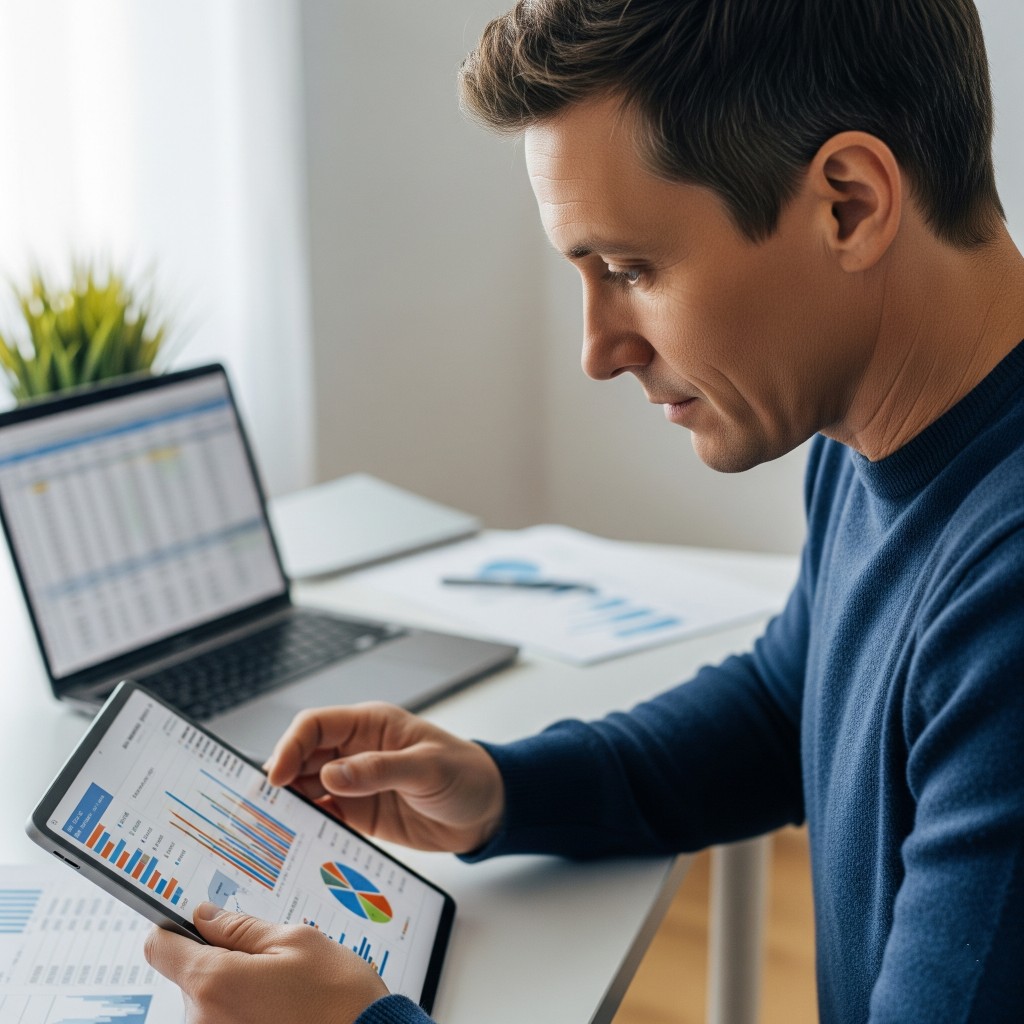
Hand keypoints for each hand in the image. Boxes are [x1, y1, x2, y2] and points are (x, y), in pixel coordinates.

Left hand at [144, 903, 387, 1023]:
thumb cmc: (338, 996)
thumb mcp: (297, 940)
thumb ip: (243, 927)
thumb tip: (205, 915)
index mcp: (214, 982)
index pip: (159, 946)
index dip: (175, 927)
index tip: (197, 922)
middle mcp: (202, 1020)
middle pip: (191, 974)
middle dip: (224, 960)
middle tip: (272, 961)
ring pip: (211, 1000)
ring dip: (238, 990)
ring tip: (284, 991)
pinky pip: (226, 1022)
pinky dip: (247, 1014)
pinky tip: (283, 1013)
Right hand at [264, 702, 504, 853]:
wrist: (489, 811)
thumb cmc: (466, 774)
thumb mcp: (427, 768)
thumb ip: (379, 770)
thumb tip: (332, 775)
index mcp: (370, 725)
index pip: (315, 726)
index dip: (290, 746)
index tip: (277, 777)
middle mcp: (356, 751)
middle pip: (302, 758)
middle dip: (280, 780)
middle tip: (260, 809)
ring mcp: (355, 783)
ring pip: (307, 789)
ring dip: (290, 807)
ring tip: (271, 829)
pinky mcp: (359, 814)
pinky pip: (324, 818)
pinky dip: (308, 828)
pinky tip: (298, 843)